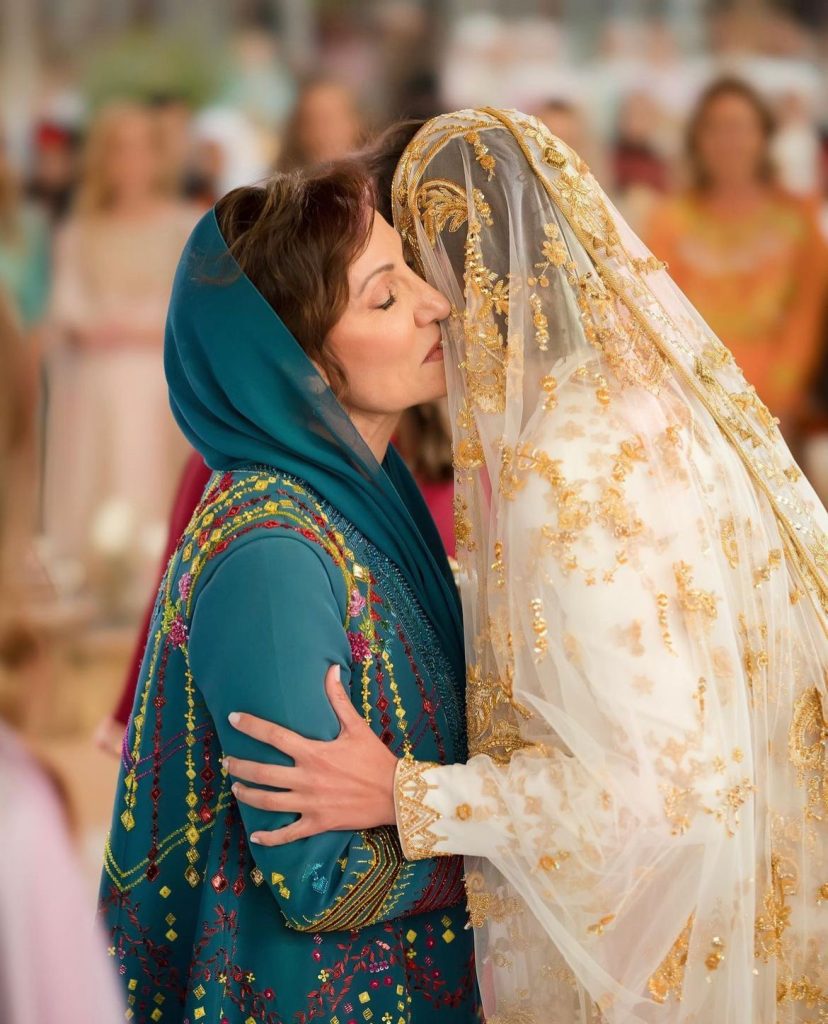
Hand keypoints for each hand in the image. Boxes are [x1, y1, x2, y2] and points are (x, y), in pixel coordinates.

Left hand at [225, 665, 398, 846]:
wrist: (396, 794)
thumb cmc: (375, 759)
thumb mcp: (356, 727)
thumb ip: (338, 699)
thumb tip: (332, 668)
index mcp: (313, 752)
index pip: (274, 735)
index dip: (251, 726)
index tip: (233, 719)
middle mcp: (306, 777)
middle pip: (262, 772)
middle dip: (240, 766)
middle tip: (227, 762)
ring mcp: (310, 802)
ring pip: (268, 802)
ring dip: (247, 795)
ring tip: (236, 789)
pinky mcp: (318, 822)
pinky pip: (288, 834)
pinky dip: (269, 838)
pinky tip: (255, 836)